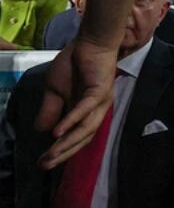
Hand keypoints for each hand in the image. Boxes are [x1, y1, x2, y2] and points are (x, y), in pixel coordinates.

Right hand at [34, 38, 119, 168]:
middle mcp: (96, 112)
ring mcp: (100, 102)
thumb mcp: (54, 91)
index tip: (43, 164)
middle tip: (45, 165)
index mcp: (85, 113)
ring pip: (85, 128)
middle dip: (63, 153)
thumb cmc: (74, 65)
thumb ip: (50, 110)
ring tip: (51, 154)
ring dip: (67, 142)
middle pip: (82, 139)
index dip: (60, 152)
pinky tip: (58, 132)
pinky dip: (71, 121)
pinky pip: (85, 109)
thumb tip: (40, 131)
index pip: (75, 138)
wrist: (89, 42)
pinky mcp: (99, 90)